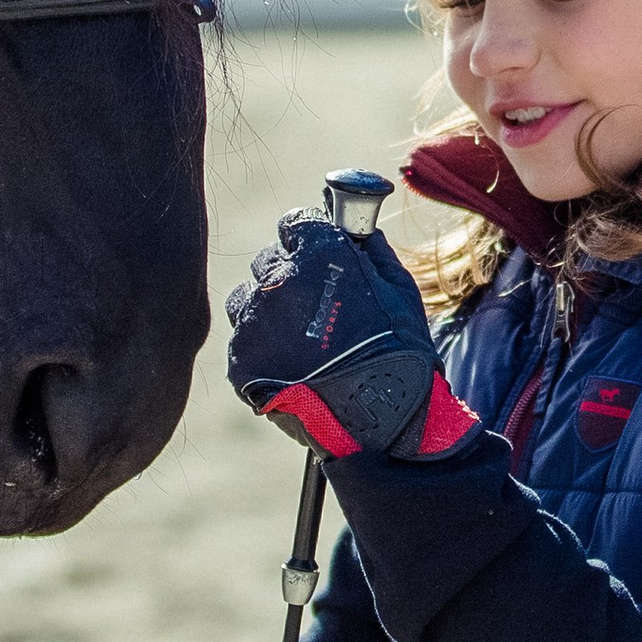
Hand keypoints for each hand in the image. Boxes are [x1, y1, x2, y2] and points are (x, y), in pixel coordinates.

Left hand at [225, 213, 474, 460]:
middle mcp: (277, 281)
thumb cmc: (398, 352)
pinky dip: (260, 348)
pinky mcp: (240, 361)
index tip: (317, 255)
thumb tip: (357, 229)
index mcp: (317, 254)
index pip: (296, 223)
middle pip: (269, 261)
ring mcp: (254, 323)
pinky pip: (241, 340)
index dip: (309, 240)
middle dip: (289, 275)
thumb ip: (372, 249)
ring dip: (266, 310)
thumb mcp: (400, 289)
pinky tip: (289, 363)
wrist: (379, 419)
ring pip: (246, 300)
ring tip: (297, 337)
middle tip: (313, 305)